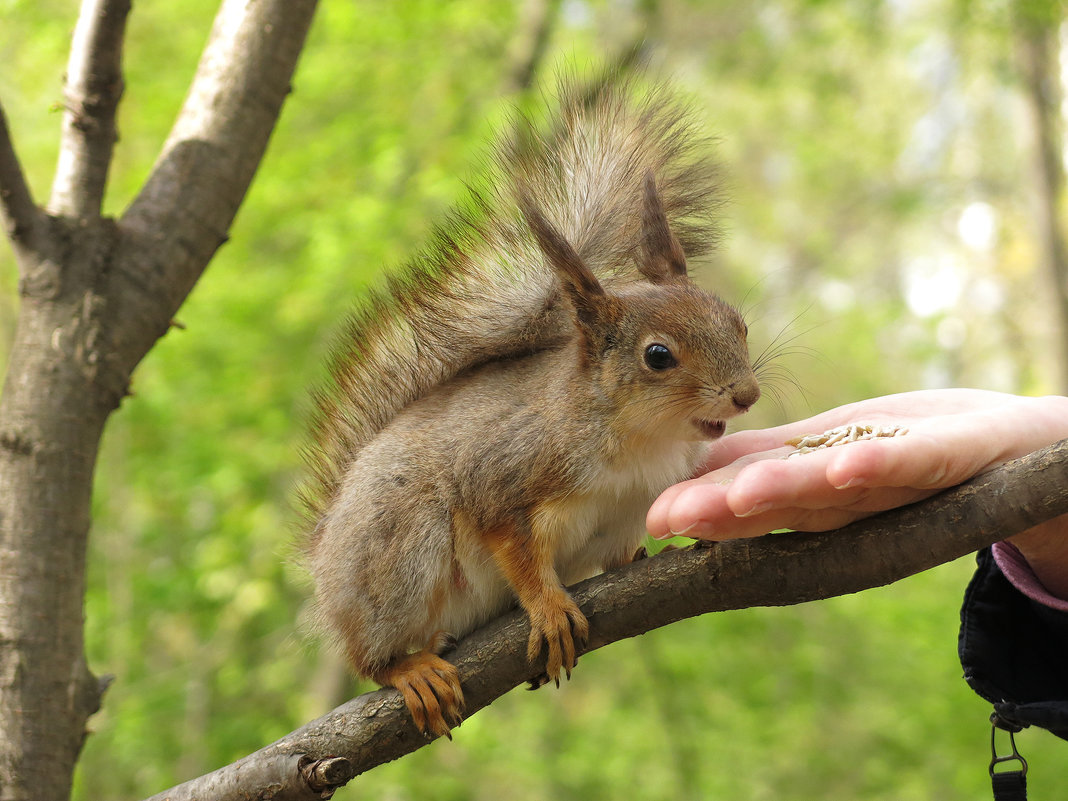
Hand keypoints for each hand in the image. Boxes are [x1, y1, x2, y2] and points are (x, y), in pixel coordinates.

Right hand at [646, 389, 1067, 596]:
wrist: (1019, 449)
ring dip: (786, 494)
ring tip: (738, 500)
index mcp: (820, 494)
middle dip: (727, 512)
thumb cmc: (914, 446)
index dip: (704, 510)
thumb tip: (700, 466)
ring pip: (835, 489)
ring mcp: (901, 478)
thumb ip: (767, 457)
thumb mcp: (829, 443)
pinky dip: (879, 467)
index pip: (753, 499)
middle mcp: (854, 497)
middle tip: (669, 521)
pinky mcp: (951, 455)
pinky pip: (913, 464)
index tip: (653, 521)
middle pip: (784, 503)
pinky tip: (845, 467)